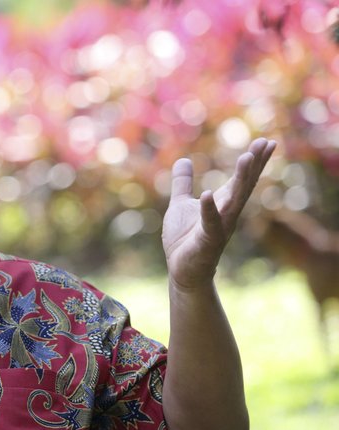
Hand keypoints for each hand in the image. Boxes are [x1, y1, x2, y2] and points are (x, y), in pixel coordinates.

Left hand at [162, 138, 275, 289]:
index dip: (254, 161)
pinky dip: (209, 209)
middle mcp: (227, 214)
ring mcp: (219, 227)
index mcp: (223, 204)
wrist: (182, 270)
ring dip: (241, 179)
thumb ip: (183, 183)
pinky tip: (208, 194)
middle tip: (264, 143)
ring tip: (246, 157)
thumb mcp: (180, 204)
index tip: (267, 141)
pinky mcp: (207, 241)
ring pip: (233, 201)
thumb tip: (183, 160)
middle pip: (243, 185)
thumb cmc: (184, 239)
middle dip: (254, 165)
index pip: (242, 179)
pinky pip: (210, 223)